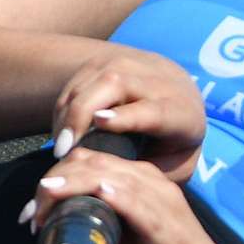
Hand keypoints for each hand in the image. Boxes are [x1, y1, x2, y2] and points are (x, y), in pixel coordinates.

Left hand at [24, 146, 243, 243]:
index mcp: (139, 183)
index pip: (90, 161)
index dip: (56, 176)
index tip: (34, 208)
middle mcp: (150, 182)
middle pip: (92, 161)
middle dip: (54, 180)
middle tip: (32, 211)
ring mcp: (160, 200)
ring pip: (107, 175)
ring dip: (69, 187)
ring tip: (43, 206)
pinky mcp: (165, 223)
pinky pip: (135, 200)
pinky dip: (110, 194)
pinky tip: (93, 194)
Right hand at [42, 44, 209, 180]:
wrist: (177, 92)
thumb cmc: (174, 141)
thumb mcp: (176, 165)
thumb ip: (151, 175)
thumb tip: (114, 184)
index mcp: (182, 112)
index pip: (155, 110)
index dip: (128, 116)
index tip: (102, 122)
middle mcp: (160, 81)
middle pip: (116, 83)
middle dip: (84, 113)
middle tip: (65, 147)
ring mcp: (134, 65)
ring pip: (95, 79)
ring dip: (70, 111)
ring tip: (61, 143)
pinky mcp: (109, 60)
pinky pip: (79, 80)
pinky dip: (65, 105)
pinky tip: (62, 130)